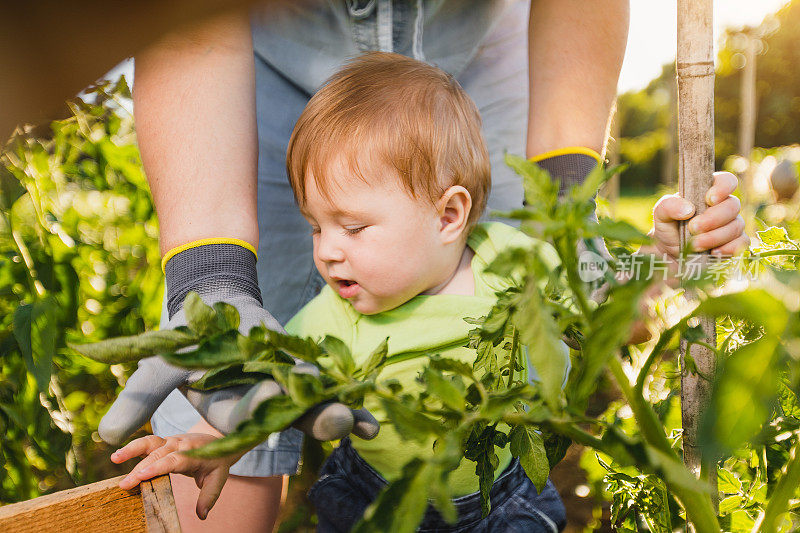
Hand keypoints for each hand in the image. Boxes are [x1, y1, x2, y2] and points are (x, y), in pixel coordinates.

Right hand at [98, 241, 378, 446]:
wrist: (214, 307)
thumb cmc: (184, 339)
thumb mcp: (158, 365)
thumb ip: (138, 399)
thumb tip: (105, 437)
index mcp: (224, 411)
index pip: (240, 418)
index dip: (255, 411)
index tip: (272, 402)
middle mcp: (258, 407)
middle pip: (287, 418)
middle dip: (313, 421)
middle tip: (339, 425)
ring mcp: (284, 391)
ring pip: (313, 407)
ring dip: (341, 416)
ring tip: (368, 428)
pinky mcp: (302, 372)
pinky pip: (326, 386)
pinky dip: (347, 398)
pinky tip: (373, 414)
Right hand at [113, 433, 237, 519]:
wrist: (219, 441)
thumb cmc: (216, 462)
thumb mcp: (218, 479)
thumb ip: (209, 496)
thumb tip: (202, 515)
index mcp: (193, 453)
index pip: (174, 459)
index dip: (158, 466)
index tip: (142, 476)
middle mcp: (180, 444)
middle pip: (157, 455)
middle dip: (140, 468)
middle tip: (125, 485)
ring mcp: (170, 441)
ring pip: (149, 442)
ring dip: (132, 449)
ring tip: (115, 458)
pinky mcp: (162, 441)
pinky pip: (146, 443)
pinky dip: (132, 448)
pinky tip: (117, 456)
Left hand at [644, 171, 749, 259]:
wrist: (669, 254)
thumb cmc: (668, 228)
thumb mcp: (661, 214)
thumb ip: (669, 205)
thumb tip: (689, 209)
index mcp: (709, 192)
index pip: (727, 180)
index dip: (723, 187)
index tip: (709, 199)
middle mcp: (724, 206)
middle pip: (733, 205)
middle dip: (713, 218)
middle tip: (693, 228)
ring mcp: (732, 224)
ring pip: (736, 226)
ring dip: (715, 236)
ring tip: (695, 244)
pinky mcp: (735, 243)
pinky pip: (742, 243)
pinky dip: (727, 248)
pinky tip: (712, 253)